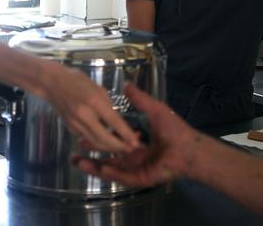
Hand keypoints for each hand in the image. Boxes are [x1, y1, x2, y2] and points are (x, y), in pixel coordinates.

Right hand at [46, 65, 140, 152]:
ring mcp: (75, 123)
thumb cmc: (78, 80)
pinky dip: (98, 141)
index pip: (114, 122)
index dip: (126, 134)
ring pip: (94, 141)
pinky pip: (87, 137)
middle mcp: (84, 115)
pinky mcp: (70, 128)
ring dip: (109, 147)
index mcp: (94, 101)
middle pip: (103, 137)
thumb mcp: (98, 88)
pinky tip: (107, 142)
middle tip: (131, 150)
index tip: (136, 142)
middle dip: (118, 146)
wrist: (51, 82)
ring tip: (122, 149)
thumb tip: (117, 121)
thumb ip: (107, 105)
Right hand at [73, 83, 202, 186]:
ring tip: (77, 162)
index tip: (83, 132)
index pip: (113, 142)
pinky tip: (98, 167)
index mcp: (137, 144)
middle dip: (92, 155)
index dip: (99, 138)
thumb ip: (140, 99)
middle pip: (108, 158)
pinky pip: (122, 177)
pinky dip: (110, 173)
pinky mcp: (140, 179)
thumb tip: (127, 84)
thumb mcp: (154, 110)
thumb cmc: (174, 129)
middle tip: (74, 152)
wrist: (188, 147)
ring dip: (95, 166)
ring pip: (111, 169)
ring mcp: (136, 170)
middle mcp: (134, 158)